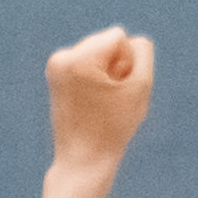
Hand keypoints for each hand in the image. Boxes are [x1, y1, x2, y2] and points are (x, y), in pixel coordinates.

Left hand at [43, 28, 154, 170]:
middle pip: (106, 42)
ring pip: (98, 52)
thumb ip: (143, 53)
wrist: (83, 160)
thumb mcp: (140, 87)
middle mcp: (62, 57)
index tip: (117, 91)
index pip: (119, 37)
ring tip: (100, 102)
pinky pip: (87, 63)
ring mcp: (55, 66)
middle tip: (108, 100)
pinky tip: (92, 101)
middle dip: (115, 66)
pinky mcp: (55, 75)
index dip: (127, 64)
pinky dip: (94, 78)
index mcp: (79, 58)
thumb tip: (130, 40)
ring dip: (106, 74)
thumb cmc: (114, 127)